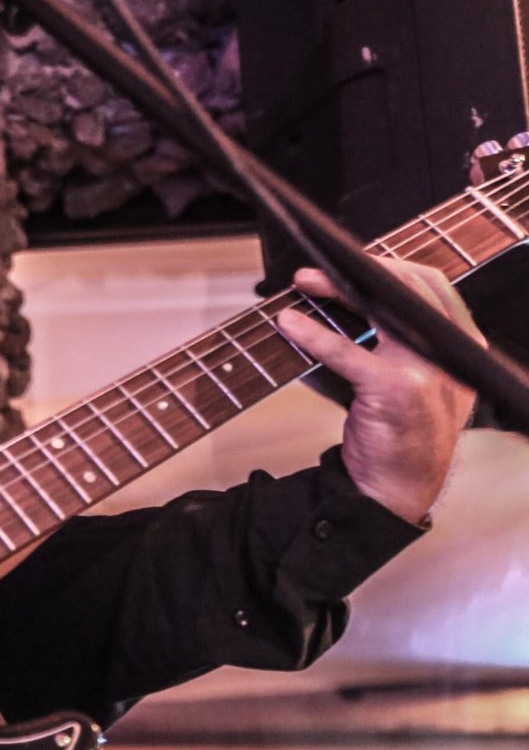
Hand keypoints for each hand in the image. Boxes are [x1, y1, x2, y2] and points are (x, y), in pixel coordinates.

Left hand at [276, 261, 481, 523]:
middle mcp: (453, 355)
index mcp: (460, 348)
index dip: (389, 267)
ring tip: (304, 284)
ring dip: (337, 291)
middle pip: (409, 290)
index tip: (349, 260)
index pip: (431, 287)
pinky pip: (349, 352)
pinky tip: (290, 325)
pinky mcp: (398, 391)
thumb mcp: (404, 379)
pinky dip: (315, 334)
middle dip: (361, 270)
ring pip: (382, 311)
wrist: (396, 489)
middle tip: (313, 273)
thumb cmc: (394, 432)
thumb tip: (331, 300)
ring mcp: (430, 372)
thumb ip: (384, 340)